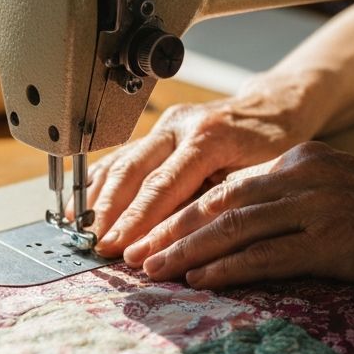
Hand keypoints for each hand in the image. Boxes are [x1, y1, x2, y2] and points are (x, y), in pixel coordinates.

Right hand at [75, 79, 317, 255]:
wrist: (272, 108)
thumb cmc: (273, 144)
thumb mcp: (258, 174)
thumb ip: (219, 200)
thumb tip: (184, 237)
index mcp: (207, 137)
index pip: (163, 184)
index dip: (137, 219)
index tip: (119, 246)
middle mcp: (180, 126)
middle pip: (133, 171)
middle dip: (110, 212)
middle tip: (95, 243)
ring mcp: (165, 126)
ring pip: (121, 161)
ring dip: (98, 197)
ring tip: (81, 228)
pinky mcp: (156, 131)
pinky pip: (121, 155)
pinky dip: (100, 180)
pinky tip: (85, 201)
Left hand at [122, 141, 353, 291]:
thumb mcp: (335, 189)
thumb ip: (289, 198)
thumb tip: (240, 223)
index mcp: (300, 160)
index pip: (227, 186)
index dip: (182, 210)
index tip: (150, 229)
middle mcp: (302, 177)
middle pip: (220, 204)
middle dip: (171, 229)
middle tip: (133, 252)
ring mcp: (317, 208)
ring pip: (235, 228)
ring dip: (188, 250)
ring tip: (153, 268)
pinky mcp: (331, 242)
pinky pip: (268, 256)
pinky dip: (229, 268)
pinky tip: (200, 279)